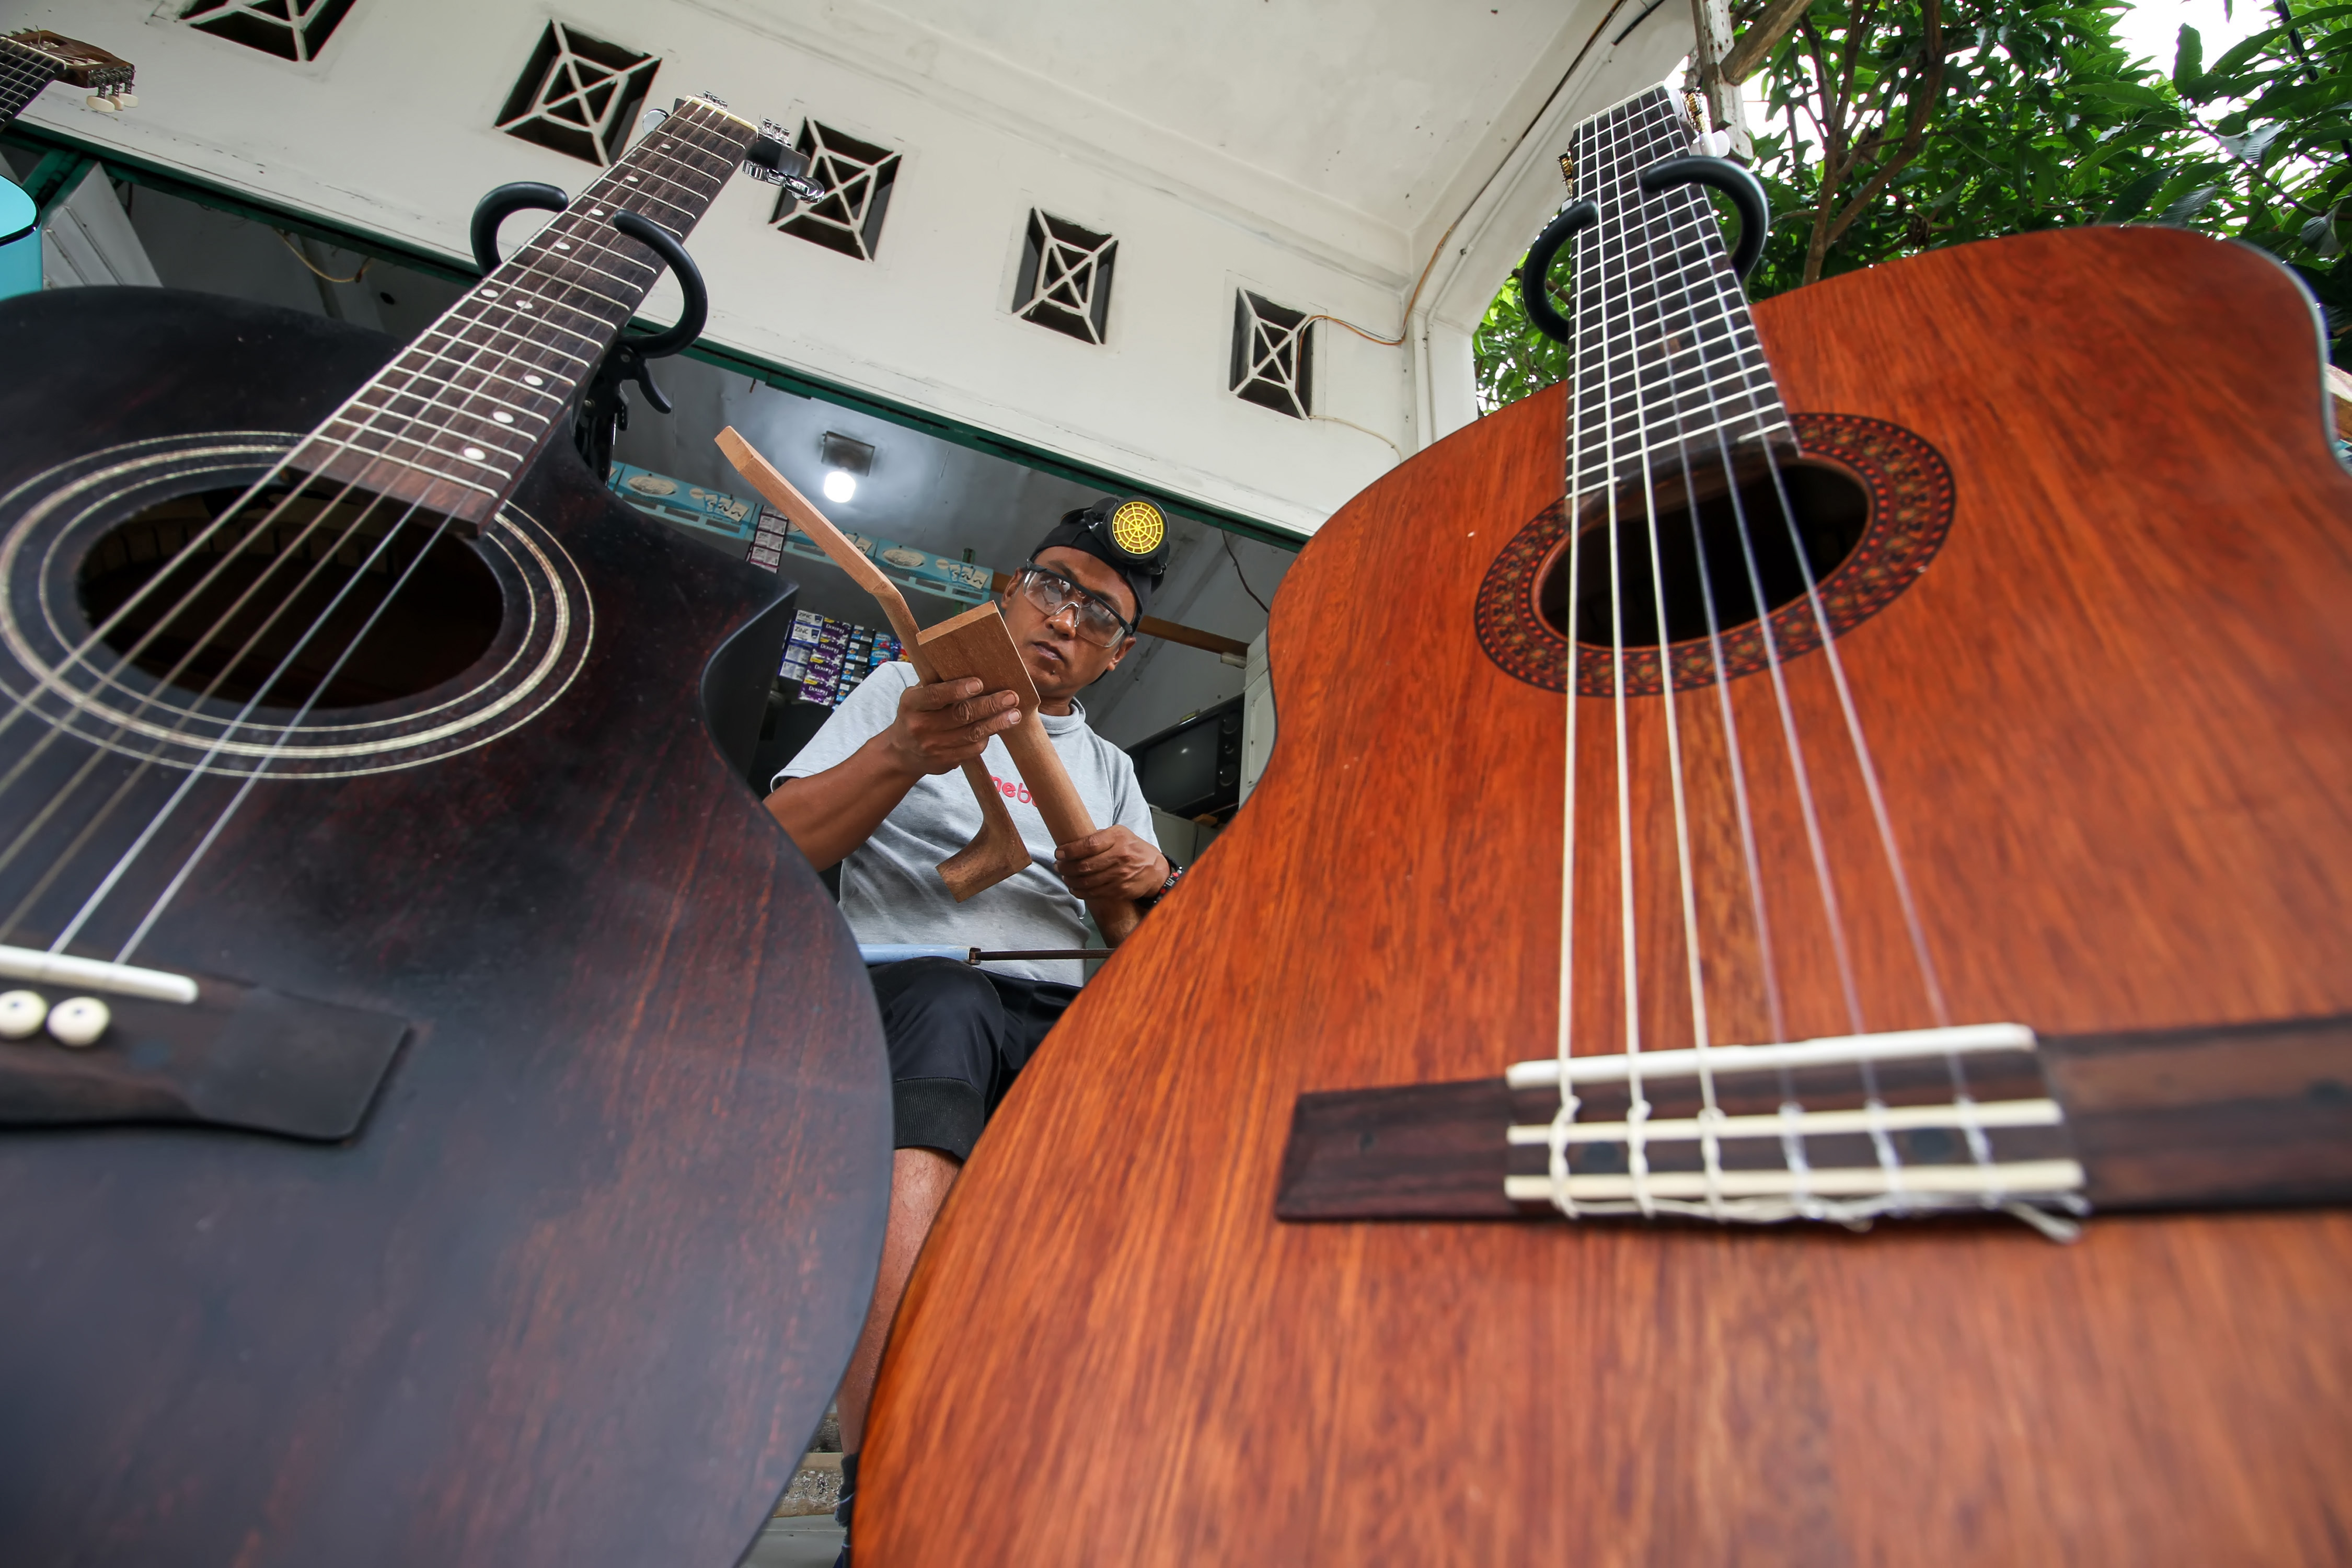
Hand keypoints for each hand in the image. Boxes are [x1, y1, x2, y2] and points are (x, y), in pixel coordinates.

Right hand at [881, 676, 1022, 776]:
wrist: (902, 751)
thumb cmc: (918, 713)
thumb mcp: (917, 695)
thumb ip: (938, 683)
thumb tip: (974, 664)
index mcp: (912, 704)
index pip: (935, 695)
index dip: (957, 689)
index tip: (979, 683)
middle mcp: (920, 726)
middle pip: (960, 715)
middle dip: (989, 705)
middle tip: (1010, 697)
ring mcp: (932, 747)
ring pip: (971, 734)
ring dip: (996, 724)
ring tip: (1014, 714)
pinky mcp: (944, 761)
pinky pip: (972, 749)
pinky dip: (987, 737)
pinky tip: (998, 727)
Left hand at [1053, 827, 1166, 901]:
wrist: (1155, 869)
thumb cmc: (1133, 849)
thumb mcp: (1120, 834)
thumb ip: (1099, 836)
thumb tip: (1072, 842)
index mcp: (1118, 838)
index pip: (1088, 845)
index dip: (1070, 850)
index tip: (1059, 853)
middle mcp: (1120, 857)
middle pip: (1085, 865)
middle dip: (1066, 867)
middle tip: (1058, 866)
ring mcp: (1120, 875)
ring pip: (1087, 881)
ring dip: (1070, 880)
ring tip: (1065, 876)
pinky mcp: (1120, 890)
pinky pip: (1094, 893)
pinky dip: (1080, 891)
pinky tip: (1074, 887)